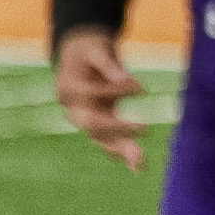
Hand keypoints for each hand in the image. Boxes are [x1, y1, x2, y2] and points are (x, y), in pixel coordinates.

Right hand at [56, 30, 145, 170]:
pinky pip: (106, 141)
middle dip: (118, 128)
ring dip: (120, 149)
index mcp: (69, 88)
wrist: (80, 55)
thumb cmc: (90, 49)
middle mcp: (73, 109)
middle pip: (92, 124)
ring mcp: (84, 118)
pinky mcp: (96, 123)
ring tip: (140, 163)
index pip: (91, 94)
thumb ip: (108, 64)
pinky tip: (136, 164)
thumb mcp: (97, 49)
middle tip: (146, 129)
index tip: (141, 87)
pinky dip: (120, 152)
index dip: (115, 89)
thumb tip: (123, 78)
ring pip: (99, 138)